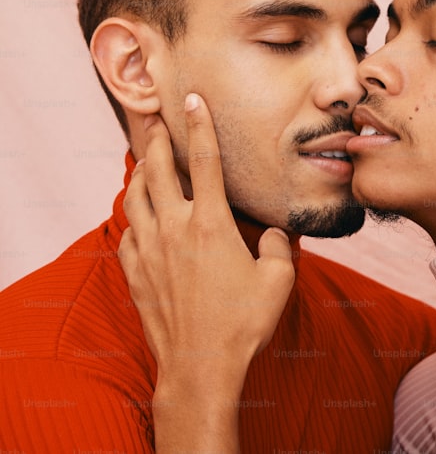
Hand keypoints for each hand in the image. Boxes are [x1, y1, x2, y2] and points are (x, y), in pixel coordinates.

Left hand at [118, 93, 294, 451]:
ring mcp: (150, 250)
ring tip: (148, 160)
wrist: (200, 365)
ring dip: (141, 171)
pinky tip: (142, 215)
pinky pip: (128, 230)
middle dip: (159, 138)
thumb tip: (272, 231)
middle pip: (159, 169)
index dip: (200, 124)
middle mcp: (175, 228)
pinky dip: (134, 214)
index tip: (193, 98)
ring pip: (135, 195)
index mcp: (211, 223)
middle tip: (159, 119)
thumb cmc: (244, 322)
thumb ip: (277, 245)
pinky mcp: (136, 271)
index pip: (205, 160)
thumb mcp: (279, 279)